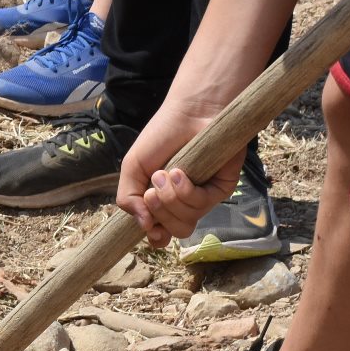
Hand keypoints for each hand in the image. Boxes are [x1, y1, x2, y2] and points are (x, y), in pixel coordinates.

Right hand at [114, 105, 237, 247]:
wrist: (188, 113)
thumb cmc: (160, 137)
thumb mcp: (132, 168)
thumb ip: (127, 199)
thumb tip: (144, 227)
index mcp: (163, 203)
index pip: (162, 235)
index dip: (156, 237)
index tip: (150, 227)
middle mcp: (185, 204)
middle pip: (173, 231)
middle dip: (159, 211)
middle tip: (152, 188)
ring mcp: (204, 197)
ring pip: (186, 222)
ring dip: (170, 200)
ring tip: (166, 173)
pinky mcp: (221, 188)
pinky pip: (202, 205)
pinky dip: (186, 191)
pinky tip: (181, 172)